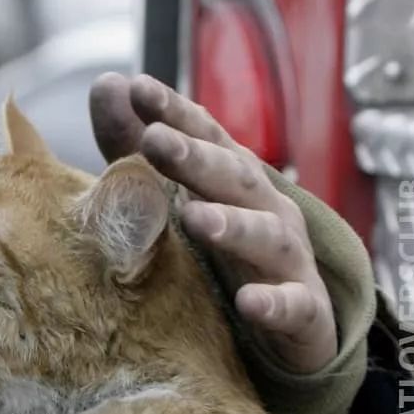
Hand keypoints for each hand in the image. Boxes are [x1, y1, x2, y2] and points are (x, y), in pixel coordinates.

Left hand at [90, 72, 335, 373]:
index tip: (138, 89)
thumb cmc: (223, 254)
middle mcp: (267, 211)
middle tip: (154, 140)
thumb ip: (135, 147)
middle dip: (197, 157)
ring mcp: (289, 261)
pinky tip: (249, 303)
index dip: (175, 112)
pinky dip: (275, 303)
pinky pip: (294, 307)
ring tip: (196, 218)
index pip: (206, 137)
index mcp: (233, 182)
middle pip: (233, 178)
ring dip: (234, 225)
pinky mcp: (305, 314)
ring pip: (266, 236)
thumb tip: (107, 84)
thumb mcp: (177, 198)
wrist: (288, 330)